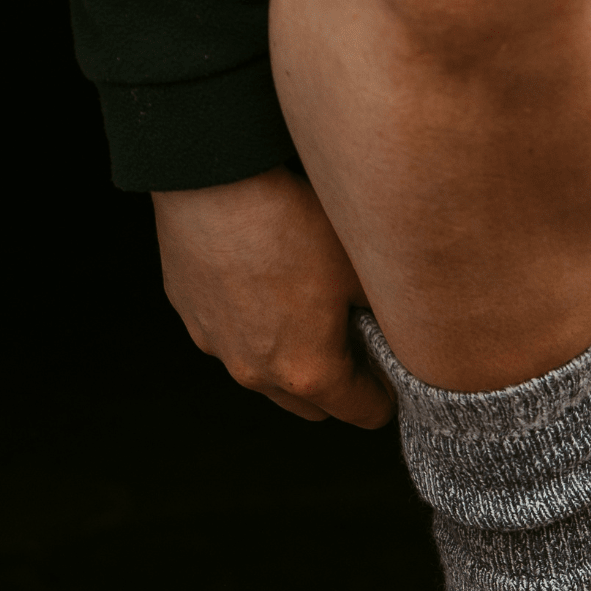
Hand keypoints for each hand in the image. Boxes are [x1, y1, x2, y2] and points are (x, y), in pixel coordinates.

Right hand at [151, 168, 392, 426]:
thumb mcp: (362, 272)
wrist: (213, 176)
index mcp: (310, 374)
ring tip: (305, 311)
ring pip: (270, 380)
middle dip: (340, 386)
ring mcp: (220, 350)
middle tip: (354, 341)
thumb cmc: (292, 221)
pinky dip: (253, 331)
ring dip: (293, 362)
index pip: (366, 415)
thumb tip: (398, 339)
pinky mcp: (192, 320)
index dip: (386, 394)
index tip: (390, 369)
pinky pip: (233, 343)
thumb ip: (386, 322)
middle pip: (317, 407)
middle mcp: (260, 375)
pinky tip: (264, 287)